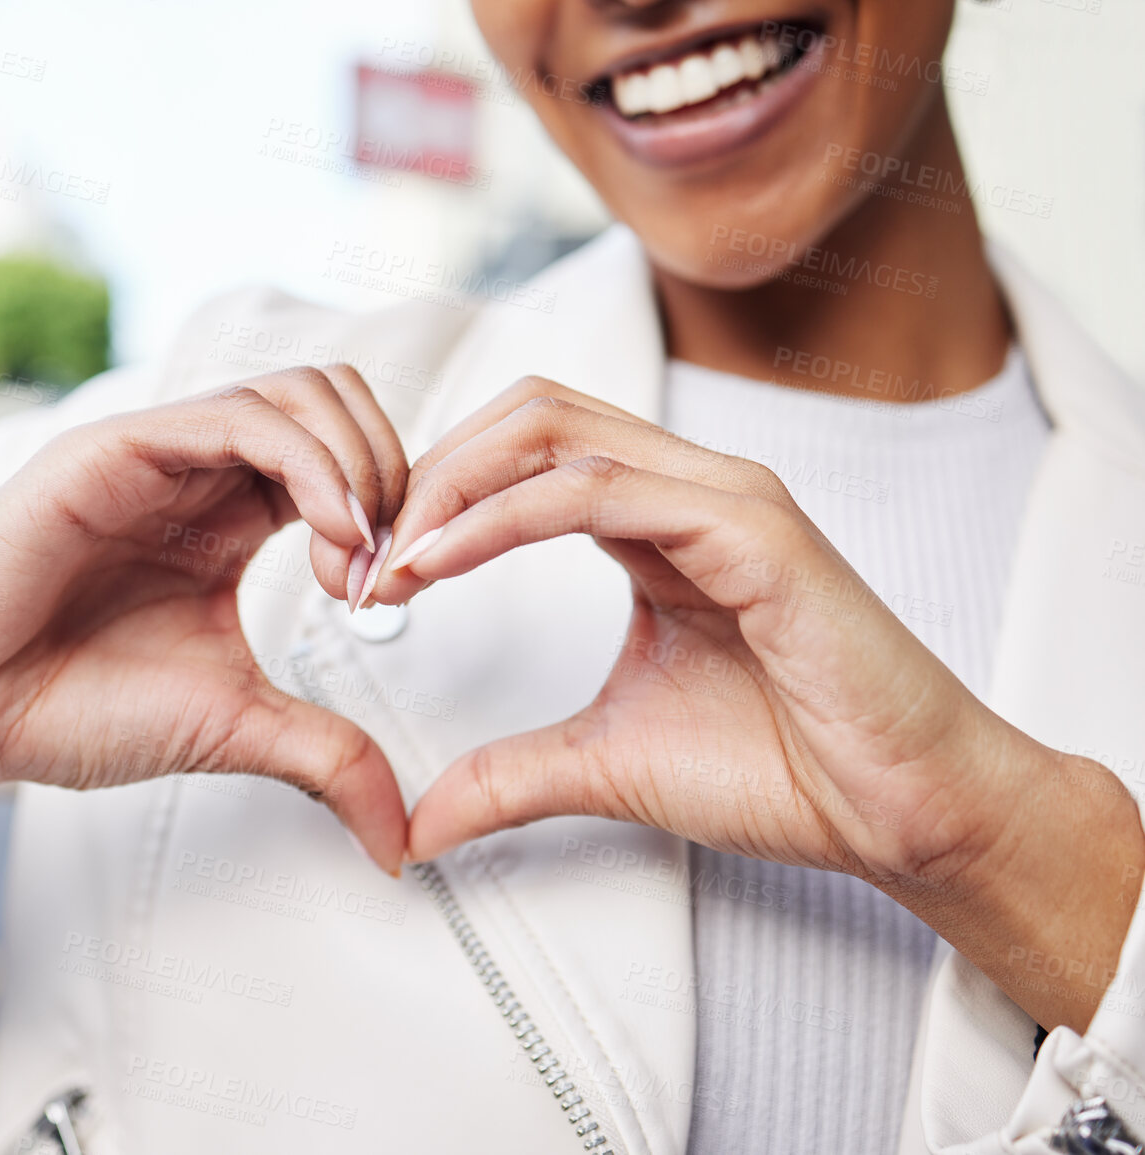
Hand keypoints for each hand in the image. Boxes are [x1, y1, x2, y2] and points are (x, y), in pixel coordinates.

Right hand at [0, 366, 409, 872]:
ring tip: (357, 563)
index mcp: (233, 516)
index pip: (352, 456)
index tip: (394, 598)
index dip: (400, 512)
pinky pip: (239, 415)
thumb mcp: (235, 727)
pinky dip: (312, 464)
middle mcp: (202, 469)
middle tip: (383, 575)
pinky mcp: (114, 447)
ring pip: (302, 392)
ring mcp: (160, 450)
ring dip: (363, 467)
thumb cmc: (72, 706)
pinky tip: (331, 536)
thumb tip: (405, 839)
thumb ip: (328, 760)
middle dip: (396, 477)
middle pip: (341, 401)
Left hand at [372, 376, 1143, 1027]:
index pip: (522, 453)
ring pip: (555, 430)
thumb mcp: (604, 762)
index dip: (432, 496)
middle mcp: (688, 487)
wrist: (900, 814)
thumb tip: (420, 822)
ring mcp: (724, 497)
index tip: (367, 570)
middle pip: (526, 414)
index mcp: (656, 520)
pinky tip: (444, 562)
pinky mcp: (755, 531)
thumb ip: (509, 773)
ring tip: (389, 560)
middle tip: (362, 555)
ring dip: (450, 487)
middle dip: (427, 474)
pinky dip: (505, 516)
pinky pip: (603, 492)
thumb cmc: (782, 768)